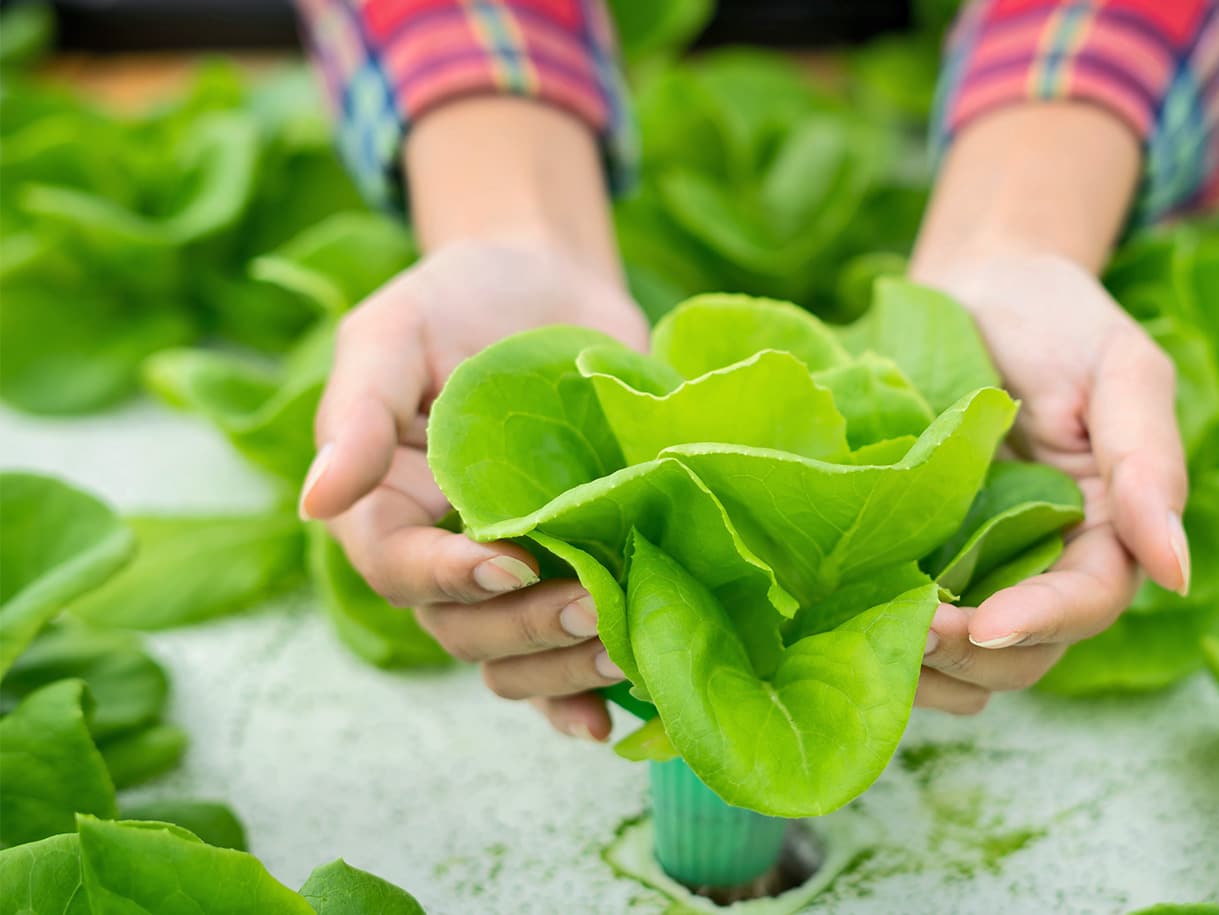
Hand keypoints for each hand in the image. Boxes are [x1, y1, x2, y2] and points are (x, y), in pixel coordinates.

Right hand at [299, 238, 647, 741]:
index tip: (510, 560)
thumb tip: (312, 501)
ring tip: (629, 646)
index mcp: (384, 505)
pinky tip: (610, 720)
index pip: (398, 568)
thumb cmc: (455, 302)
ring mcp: (511, 567)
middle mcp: (443, 552)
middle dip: (526, 629)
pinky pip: (561, 658)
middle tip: (595, 606)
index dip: (449, 577)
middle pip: (464, 629)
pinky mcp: (572, 566)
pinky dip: (580, 697)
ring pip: (513, 656)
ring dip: (564, 668)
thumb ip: (356, 414)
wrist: (548, 284)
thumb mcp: (393, 334)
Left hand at [911, 251, 1189, 713]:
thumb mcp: (1122, 371)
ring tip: (872, 634)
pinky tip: (844, 622)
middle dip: (970, 655)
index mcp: (1107, 532)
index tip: (984, 624)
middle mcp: (1046, 567)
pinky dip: (886, 646)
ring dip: (926, 670)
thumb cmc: (1059, 321)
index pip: (1087, 602)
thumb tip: (1177, 571)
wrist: (978, 287)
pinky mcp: (922, 563)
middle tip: (910, 628)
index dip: (1040, 622)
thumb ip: (1150, 466)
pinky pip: (914, 635)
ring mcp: (980, 571)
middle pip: (1025, 652)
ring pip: (969, 664)